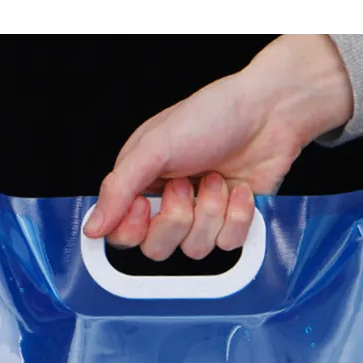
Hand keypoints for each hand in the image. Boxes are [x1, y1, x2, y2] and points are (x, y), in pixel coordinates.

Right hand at [84, 34, 352, 259]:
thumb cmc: (212, 116)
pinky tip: (239, 188)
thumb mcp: (155, 146)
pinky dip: (236, 215)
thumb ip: (118, 190)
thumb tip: (92, 229)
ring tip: (217, 177)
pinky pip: (228, 245)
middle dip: (177, 216)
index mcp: (141, 184)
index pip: (121, 236)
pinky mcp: (231, 223)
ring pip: (195, 249)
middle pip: (157, 249)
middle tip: (187, 183)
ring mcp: (201, 217)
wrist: (270, 112)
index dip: (132, 229)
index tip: (145, 204)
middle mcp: (168, 205)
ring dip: (210, 211)